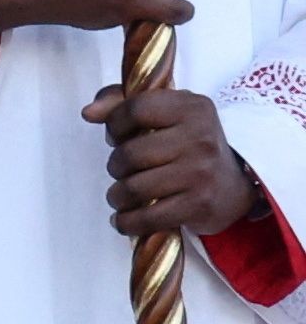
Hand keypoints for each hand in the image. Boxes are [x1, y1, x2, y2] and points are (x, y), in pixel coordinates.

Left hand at [92, 76, 277, 240]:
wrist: (235, 182)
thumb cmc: (188, 141)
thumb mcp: (166, 110)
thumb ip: (121, 101)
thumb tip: (89, 113)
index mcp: (192, 108)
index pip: (136, 110)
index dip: (115, 124)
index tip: (115, 136)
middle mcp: (200, 139)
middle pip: (131, 153)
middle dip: (115, 165)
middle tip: (120, 170)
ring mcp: (201, 174)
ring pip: (135, 187)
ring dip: (117, 195)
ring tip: (119, 195)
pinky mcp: (200, 206)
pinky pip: (151, 217)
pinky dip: (129, 221)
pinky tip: (122, 220)